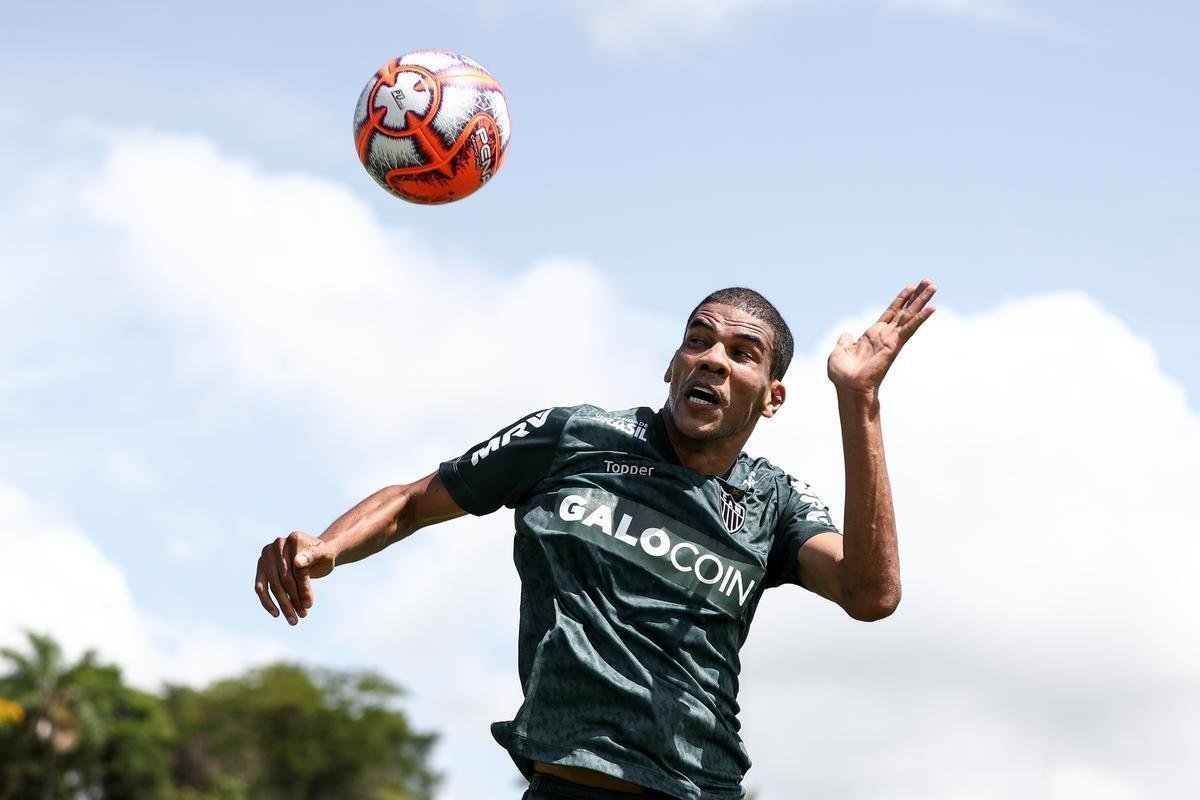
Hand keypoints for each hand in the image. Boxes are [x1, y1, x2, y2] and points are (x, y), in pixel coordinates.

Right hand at [254, 531, 335, 624]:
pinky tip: (276, 613)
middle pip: (284, 579)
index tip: (310, 605)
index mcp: (294, 539)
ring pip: (272, 586)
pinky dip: (267, 602)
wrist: (317, 553)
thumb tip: (297, 562)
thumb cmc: (323, 555)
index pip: (297, 569)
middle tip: (302, 616)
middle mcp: (277, 545)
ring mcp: (266, 556)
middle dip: (293, 600)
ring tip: (293, 619)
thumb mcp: (325, 555)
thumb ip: (313, 556)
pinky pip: (260, 587)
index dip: (303, 588)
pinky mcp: (261, 567)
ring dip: (283, 604)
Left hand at [827, 279, 936, 395]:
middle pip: (904, 311)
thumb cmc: (843, 376)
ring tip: (934, 286)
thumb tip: (846, 335)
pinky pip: (910, 329)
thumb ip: (844, 341)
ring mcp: (891, 340)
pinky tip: (932, 308)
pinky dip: (920, 318)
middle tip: (930, 281)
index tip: (911, 287)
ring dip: (922, 301)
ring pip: (910, 316)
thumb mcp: (840, 351)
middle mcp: (884, 335)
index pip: (890, 312)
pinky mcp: (894, 345)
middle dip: (917, 296)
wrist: (848, 388)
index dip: (901, 300)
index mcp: (872, 335)